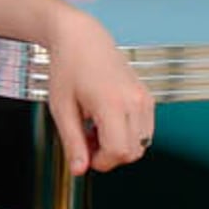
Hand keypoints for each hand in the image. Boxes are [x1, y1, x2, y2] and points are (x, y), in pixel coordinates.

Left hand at [39, 8, 153, 178]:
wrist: (82, 38)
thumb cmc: (68, 68)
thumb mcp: (61, 108)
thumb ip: (72, 142)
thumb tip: (79, 170)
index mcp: (112, 103)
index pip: (118, 151)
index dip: (100, 161)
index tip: (84, 153)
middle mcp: (134, 101)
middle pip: (132, 152)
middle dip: (109, 156)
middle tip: (86, 140)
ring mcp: (144, 98)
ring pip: (141, 144)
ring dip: (119, 146)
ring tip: (95, 129)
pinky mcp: (147, 97)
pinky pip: (145, 131)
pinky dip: (128, 135)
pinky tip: (106, 122)